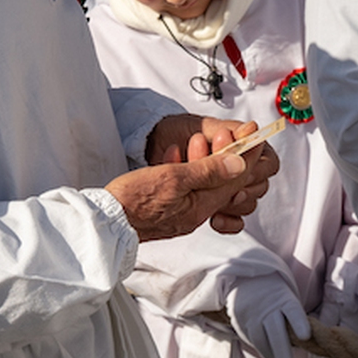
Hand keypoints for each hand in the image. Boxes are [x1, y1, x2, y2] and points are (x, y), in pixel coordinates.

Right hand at [143, 114, 277, 232]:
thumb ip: (207, 171)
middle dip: (225, 155)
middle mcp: (194, 215)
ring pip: (203, 185)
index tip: (253, 134)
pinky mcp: (166, 213)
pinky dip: (185, 171)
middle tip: (229, 133)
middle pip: (221, 183)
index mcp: (200, 207)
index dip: (246, 154)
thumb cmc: (132, 201)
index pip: (234, 178)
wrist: (103, 224)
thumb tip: (239, 164)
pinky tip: (174, 157)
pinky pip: (185, 190)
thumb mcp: (172, 178)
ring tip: (197, 140)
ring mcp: (180, 215)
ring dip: (203, 161)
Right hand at [227, 276, 309, 357]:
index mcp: (285, 299)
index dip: (300, 324)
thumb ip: (292, 319)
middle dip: (282, 350)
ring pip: (260, 338)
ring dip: (268, 352)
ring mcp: (252, 313)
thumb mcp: (286, 298)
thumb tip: (302, 345)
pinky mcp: (239, 319)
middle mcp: (268, 306)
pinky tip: (263, 346)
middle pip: (276, 331)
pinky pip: (249, 337)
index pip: (293, 312)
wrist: (246, 277)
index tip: (305, 336)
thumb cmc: (275, 295)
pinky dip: (257, 345)